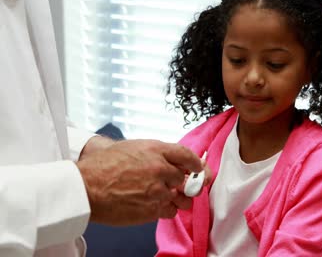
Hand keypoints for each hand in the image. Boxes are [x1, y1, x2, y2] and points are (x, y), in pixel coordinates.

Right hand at [76, 139, 203, 225]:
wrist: (85, 188)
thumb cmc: (101, 167)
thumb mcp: (130, 148)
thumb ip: (153, 154)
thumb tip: (169, 161)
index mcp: (155, 150)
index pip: (187, 155)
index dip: (195, 163)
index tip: (197, 168)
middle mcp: (160, 169)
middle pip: (185, 178)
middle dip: (182, 183)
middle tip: (176, 186)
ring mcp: (158, 191)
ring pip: (182, 198)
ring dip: (177, 199)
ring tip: (166, 198)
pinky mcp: (152, 210)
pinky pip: (170, 212)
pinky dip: (166, 210)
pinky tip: (154, 206)